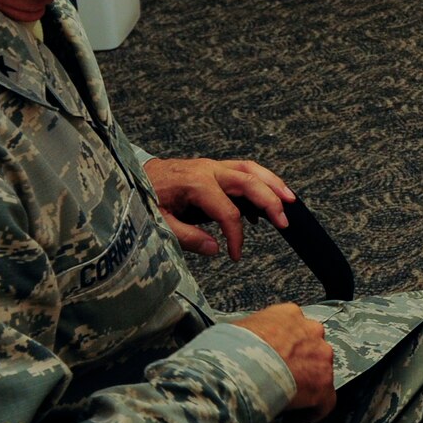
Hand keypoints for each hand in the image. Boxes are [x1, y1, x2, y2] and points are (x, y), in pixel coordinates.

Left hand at [143, 157, 296, 260]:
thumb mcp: (157, 222)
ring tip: (290, 200)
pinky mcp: (212, 168)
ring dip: (273, 184)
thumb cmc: (143, 197)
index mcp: (195, 183)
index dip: (236, 237)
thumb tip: (214, 249)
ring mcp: (212, 166)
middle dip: (271, 202)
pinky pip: (243, 170)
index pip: (227, 212)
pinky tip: (264, 203)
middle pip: (249, 182)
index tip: (235, 255)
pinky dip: (260, 182)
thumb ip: (186, 236)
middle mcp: (208, 170)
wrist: (131, 175)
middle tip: (285, 222)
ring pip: (251, 170)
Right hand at [234, 303, 335, 422]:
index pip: (294, 329)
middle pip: (311, 348)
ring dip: (305, 388)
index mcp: (288, 314)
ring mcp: (321, 356)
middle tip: (279, 381)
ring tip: (283, 403)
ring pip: (320, 373)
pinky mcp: (323, 383)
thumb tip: (238, 345)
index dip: (284, 347)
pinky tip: (291, 420)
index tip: (273, 361)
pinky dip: (311, 412)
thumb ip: (248, 334)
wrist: (238, 367)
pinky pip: (325, 401)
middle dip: (299, 365)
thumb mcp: (235, 330)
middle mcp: (310, 330)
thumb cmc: (228, 349)